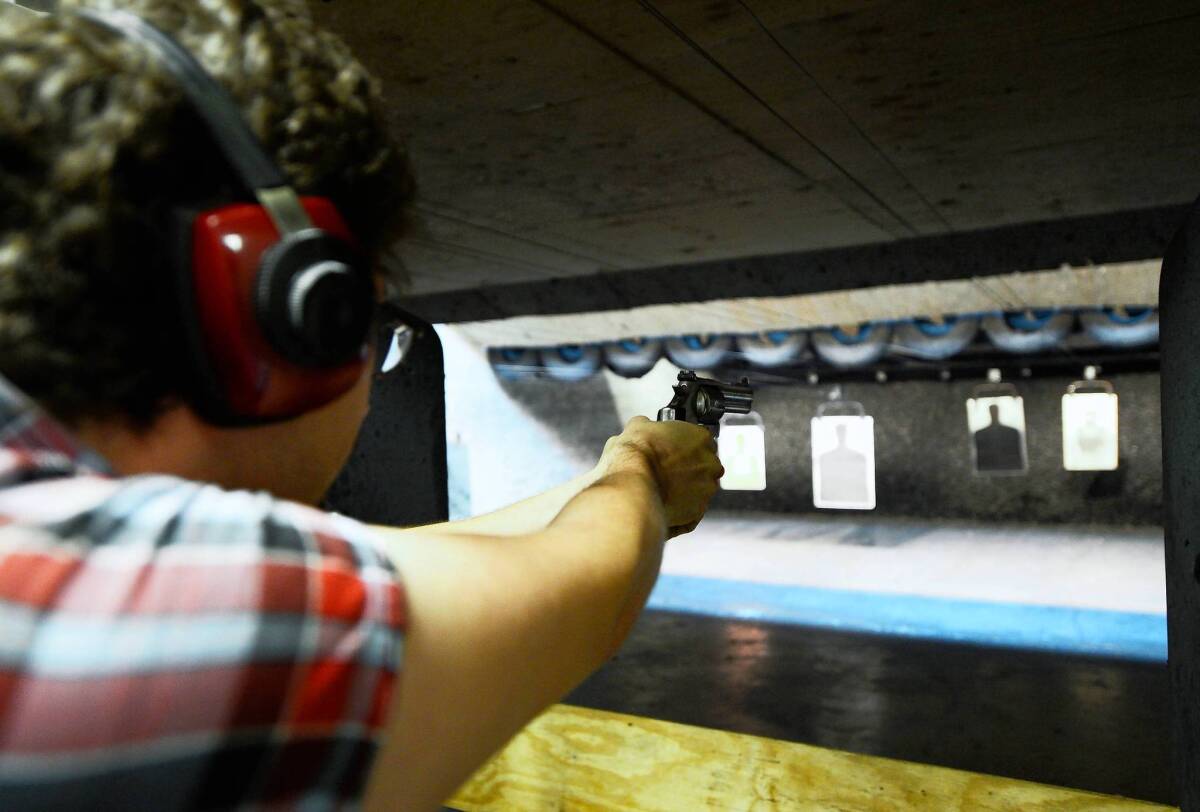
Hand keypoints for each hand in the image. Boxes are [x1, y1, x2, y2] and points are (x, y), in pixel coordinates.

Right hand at [598, 416, 723, 536]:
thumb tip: (642, 426)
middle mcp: (710, 463)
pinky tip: (665, 504)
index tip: (673, 453)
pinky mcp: (698, 511)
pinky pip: (693, 510)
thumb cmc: (637, 455)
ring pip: (700, 489)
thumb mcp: (637, 427)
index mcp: (700, 437)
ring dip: (686, 491)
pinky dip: (681, 510)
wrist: (632, 484)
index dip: (684, 448)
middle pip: (704, 466)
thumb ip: (648, 426)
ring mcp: (707, 488)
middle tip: (667, 473)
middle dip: (688, 470)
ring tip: (663, 491)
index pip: (700, 441)